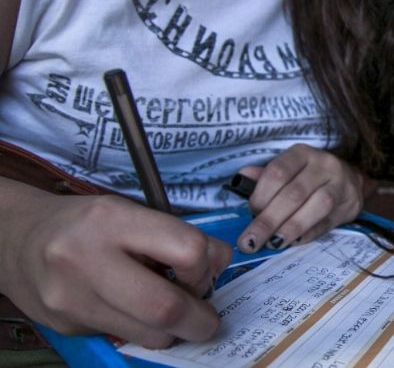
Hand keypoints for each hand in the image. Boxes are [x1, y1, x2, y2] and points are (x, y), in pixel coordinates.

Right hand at [0, 191, 231, 347]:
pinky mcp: (67, 326)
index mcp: (113, 220)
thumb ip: (172, 237)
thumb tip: (217, 267)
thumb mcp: (129, 212)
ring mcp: (73, 298)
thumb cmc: (86, 223)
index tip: (209, 272)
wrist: (16, 239)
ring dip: (174, 332)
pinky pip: (124, 338)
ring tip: (174, 314)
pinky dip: (144, 332)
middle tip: (208, 319)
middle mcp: (88, 259)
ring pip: (149, 334)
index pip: (187, 250)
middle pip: (167, 306)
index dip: (209, 267)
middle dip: (200, 320)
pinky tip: (138, 313)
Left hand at [237, 144, 366, 252]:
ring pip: (317, 206)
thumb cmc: (309, 176)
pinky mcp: (349, 206)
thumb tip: (242, 178)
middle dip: (269, 220)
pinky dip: (308, 235)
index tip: (250, 213)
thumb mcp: (289, 169)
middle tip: (251, 241)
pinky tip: (293, 243)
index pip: (278, 172)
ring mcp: (340, 185)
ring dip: (291, 228)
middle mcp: (323, 165)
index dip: (261, 195)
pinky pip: (328, 223)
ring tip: (273, 244)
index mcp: (302, 154)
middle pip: (294, 193)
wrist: (349, 180)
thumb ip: (265, 177)